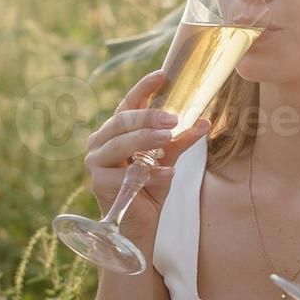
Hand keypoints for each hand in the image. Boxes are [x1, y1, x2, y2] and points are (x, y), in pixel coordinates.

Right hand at [84, 69, 209, 247]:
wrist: (139, 225)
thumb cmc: (150, 188)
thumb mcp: (168, 159)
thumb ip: (179, 141)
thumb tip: (204, 122)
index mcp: (114, 131)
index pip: (127, 103)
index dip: (143, 88)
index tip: (163, 75)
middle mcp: (100, 142)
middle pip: (123, 121)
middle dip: (148, 117)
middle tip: (172, 118)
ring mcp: (96, 162)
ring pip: (120, 143)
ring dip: (145, 139)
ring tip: (168, 138)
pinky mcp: (100, 183)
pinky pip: (126, 173)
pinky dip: (150, 173)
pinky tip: (168, 173)